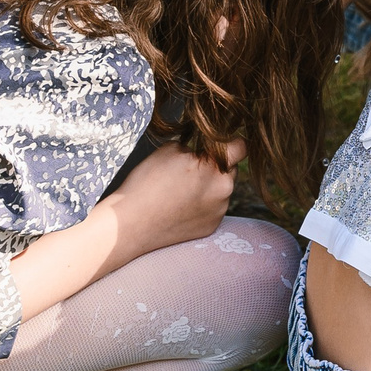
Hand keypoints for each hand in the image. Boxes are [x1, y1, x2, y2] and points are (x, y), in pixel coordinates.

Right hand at [100, 139, 242, 261]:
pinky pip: (213, 208)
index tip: (224, 144)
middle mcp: (224, 190)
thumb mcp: (169, 149)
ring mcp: (219, 211)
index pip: (240, 148)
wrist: (130, 224)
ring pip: (221, 190)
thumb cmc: (146, 183)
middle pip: (230, 170)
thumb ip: (195, 146)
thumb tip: (205, 149)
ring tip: (180, 191)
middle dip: (216, 166)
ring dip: (209, 187)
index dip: (232, 143)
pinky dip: (202, 205)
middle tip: (189, 170)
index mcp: (215, 167)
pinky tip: (180, 207)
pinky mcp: (211, 227)